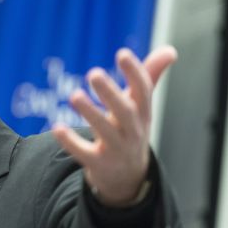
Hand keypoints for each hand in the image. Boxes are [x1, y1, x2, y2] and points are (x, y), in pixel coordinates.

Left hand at [52, 46, 177, 206]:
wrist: (128, 178)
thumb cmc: (131, 131)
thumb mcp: (141, 108)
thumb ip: (150, 77)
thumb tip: (170, 49)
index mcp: (143, 115)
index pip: (143, 92)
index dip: (135, 73)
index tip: (122, 53)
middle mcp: (133, 132)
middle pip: (125, 112)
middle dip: (110, 93)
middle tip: (93, 73)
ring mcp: (116, 150)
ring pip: (105, 132)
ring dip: (90, 113)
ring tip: (74, 95)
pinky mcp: (98, 165)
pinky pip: (83, 153)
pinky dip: (70, 141)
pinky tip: (56, 127)